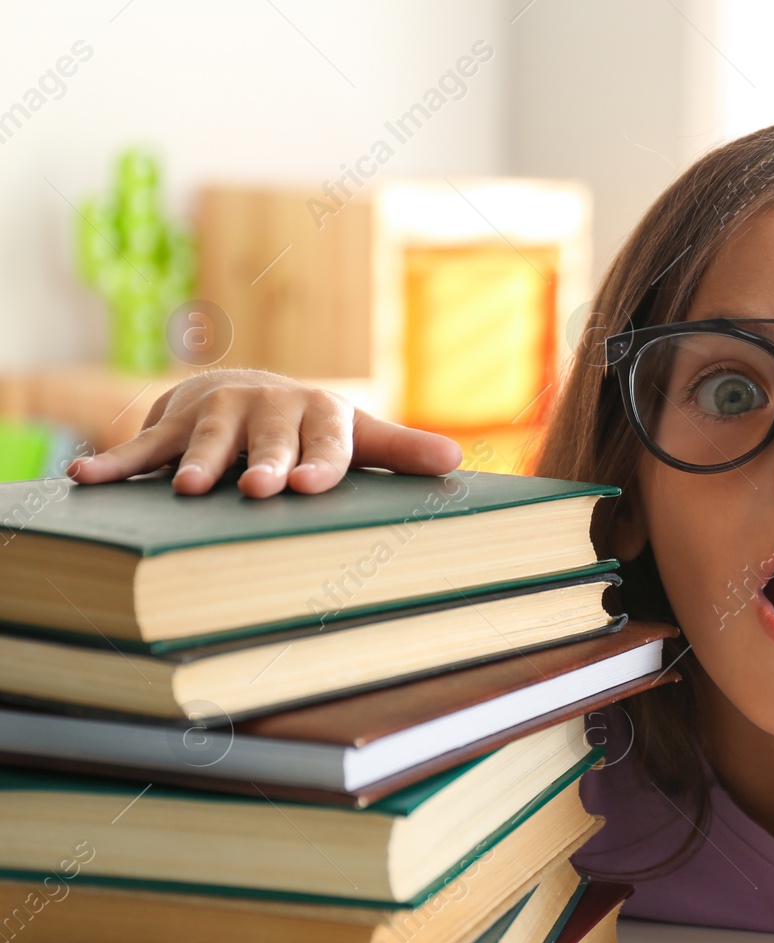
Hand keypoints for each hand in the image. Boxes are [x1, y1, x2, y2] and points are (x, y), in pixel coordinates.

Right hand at [65, 369, 461, 497]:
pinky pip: (141, 446)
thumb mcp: (356, 436)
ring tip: (188, 490)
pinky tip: (85, 477)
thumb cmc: (313, 429)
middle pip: (268, 439)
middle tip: (262, 489)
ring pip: (207, 440)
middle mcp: (269, 408)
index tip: (313, 486)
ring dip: (195, 463)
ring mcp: (218, 415)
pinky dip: (114, 463)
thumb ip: (401, 451)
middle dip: (264, 462)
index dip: (320, 462)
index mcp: (320, 415)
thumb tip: (458, 461)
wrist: (249, 391)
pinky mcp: (172, 424)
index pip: (327, 440)